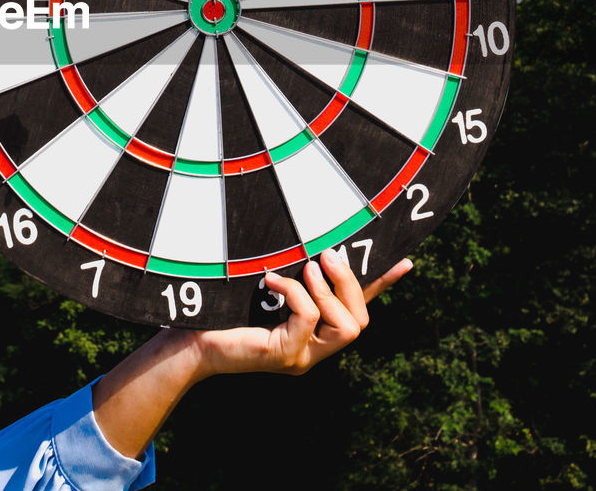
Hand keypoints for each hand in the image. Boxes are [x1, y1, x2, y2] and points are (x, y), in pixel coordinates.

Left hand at [189, 250, 412, 378]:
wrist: (189, 340)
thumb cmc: (221, 310)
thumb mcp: (261, 286)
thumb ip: (287, 272)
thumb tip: (305, 239)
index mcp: (314, 330)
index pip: (358, 308)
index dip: (382, 285)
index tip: (406, 261)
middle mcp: (315, 347)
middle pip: (361, 320)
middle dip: (350, 283)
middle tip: (326, 255)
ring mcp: (302, 356)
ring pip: (346, 327)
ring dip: (328, 292)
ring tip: (304, 268)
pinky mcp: (284, 355)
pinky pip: (308, 320)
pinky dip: (294, 293)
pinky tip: (270, 280)